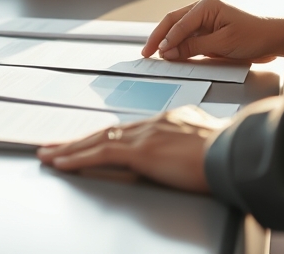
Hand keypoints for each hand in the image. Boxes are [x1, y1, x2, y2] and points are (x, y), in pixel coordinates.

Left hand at [38, 106, 225, 192]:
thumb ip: (195, 141)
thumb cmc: (231, 151)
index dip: (104, 137)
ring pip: (96, 141)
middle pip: (106, 132)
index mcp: (168, 121)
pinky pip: (99, 153)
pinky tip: (60, 162)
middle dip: (78, 140)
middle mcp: (153, 123)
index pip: (126, 130)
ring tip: (48, 154)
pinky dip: (76, 157)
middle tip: (54, 145)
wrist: (235, 152)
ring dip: (69, 149)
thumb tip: (194, 150)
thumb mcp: (210, 140)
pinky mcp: (140, 151)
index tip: (88, 141)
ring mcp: (145, 136)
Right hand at [143, 0, 283, 62]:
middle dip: (158, 37)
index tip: (158, 53)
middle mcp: (203, 9)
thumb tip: (170, 51)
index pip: (179, 23)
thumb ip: (194, 47)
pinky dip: (179, 46)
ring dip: (167, 41)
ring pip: (179, 29)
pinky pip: (188, 38)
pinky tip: (172, 54)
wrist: (274, 39)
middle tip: (146, 52)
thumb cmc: (254, 35)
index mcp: (206, 6)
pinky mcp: (208, 31)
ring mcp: (205, 20)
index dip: (167, 39)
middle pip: (173, 22)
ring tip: (155, 54)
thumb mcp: (223, 43)